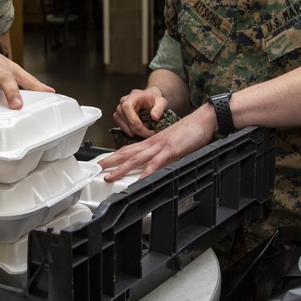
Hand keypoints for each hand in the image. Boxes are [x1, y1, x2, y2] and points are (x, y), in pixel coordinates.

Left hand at [98, 104, 215, 181]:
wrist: (202, 120)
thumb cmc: (189, 132)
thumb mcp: (170, 143)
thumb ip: (161, 154)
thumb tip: (154, 166)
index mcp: (151, 142)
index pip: (129, 149)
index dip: (114, 156)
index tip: (103, 162)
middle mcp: (152, 143)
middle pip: (127, 153)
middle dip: (110, 161)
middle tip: (97, 168)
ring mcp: (160, 147)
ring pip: (137, 159)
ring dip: (122, 169)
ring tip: (110, 177)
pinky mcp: (171, 150)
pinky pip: (156, 163)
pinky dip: (147, 172)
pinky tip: (140, 180)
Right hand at [112, 86, 166, 138]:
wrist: (149, 99)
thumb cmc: (154, 100)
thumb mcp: (161, 102)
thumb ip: (159, 108)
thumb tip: (154, 117)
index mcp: (133, 96)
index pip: (127, 107)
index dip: (132, 119)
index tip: (141, 127)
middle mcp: (123, 102)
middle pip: (125, 118)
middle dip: (138, 129)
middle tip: (151, 133)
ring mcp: (119, 109)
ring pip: (122, 124)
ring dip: (134, 131)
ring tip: (146, 129)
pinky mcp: (118, 116)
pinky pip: (121, 127)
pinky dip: (130, 131)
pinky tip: (139, 130)